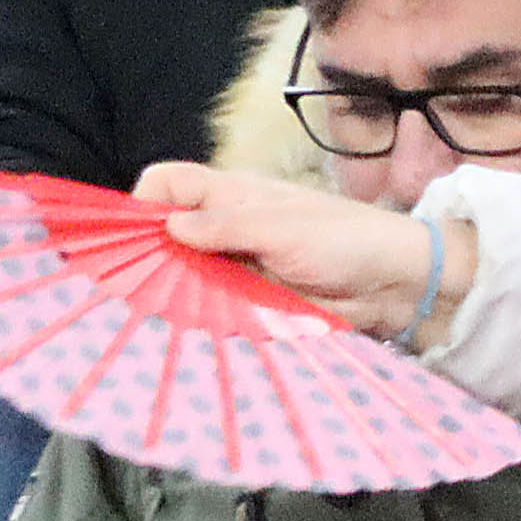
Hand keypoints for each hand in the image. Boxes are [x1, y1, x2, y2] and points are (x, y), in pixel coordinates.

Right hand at [137, 163, 467, 340]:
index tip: (125, 238)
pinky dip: (192, 319)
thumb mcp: (284, 228)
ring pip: (180, 275)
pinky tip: (178, 335)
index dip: (142, 202)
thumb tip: (168, 225)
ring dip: (165, 293)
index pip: (169, 184)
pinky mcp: (245, 304)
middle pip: (164, 235)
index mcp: (232, 194)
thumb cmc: (346, 239)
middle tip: (126, 288)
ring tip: (147, 318)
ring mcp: (233, 267)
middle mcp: (224, 228)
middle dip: (142, 257)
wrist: (394, 285)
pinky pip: (206, 309)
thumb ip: (227, 225)